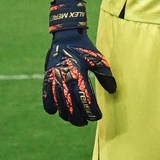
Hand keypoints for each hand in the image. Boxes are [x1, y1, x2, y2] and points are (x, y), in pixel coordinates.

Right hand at [42, 0, 114, 125]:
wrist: (66, 36)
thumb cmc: (85, 49)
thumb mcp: (99, 59)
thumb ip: (105, 75)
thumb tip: (112, 90)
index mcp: (79, 72)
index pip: (85, 97)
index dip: (91, 110)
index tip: (97, 117)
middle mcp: (65, 77)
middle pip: (70, 104)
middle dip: (78, 117)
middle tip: (85, 123)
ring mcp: (54, 78)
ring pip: (58, 103)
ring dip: (66, 114)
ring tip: (74, 120)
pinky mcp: (47, 77)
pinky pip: (46, 96)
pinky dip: (50, 106)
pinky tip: (57, 112)